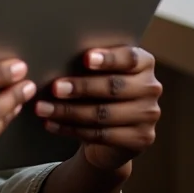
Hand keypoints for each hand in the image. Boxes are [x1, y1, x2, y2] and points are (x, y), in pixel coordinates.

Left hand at [34, 46, 161, 171]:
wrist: (113, 128)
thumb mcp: (98, 70)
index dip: (108, 59)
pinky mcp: (139, 139)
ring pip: (104, 114)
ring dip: (68, 111)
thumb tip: (56, 53)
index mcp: (144, 62)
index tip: (85, 59)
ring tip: (42, 108)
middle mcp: (151, 87)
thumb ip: (89, 61)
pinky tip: (51, 123)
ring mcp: (148, 115)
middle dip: (80, 87)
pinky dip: (70, 129)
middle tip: (54, 87)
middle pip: (114, 86)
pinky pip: (101, 134)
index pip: (129, 58)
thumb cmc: (99, 87)